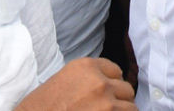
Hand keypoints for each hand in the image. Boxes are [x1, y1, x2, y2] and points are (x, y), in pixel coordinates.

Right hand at [14, 57, 135, 110]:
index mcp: (86, 66)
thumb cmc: (42, 107)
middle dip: (119, 100)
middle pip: (126, 88)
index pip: (115, 71)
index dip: (112, 84)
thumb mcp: (64, 79)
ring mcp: (105, 103)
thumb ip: (88, 78)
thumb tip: (109, 85)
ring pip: (130, 106)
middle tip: (106, 109)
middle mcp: (99, 81)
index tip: (107, 94)